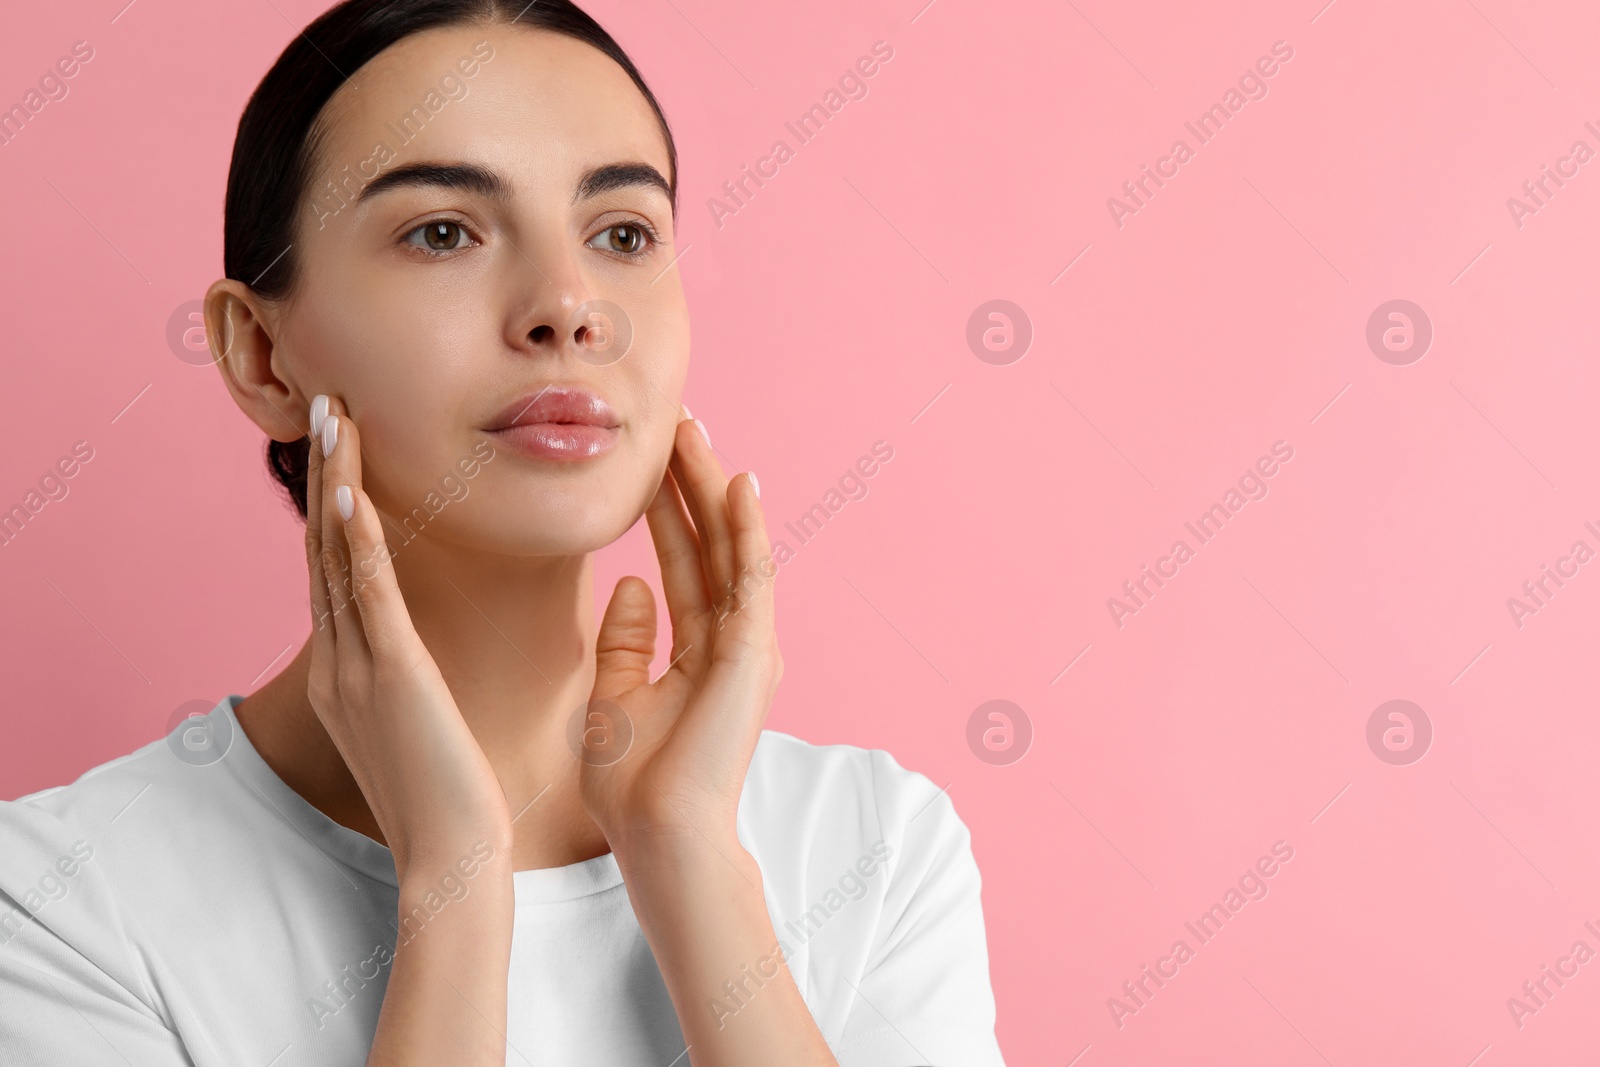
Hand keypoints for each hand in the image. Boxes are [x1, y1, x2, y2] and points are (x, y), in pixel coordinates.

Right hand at [304, 394, 512, 876]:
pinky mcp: (391, 679)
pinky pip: (368, 598)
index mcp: (349, 670)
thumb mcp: (418, 720)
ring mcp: (357, 669)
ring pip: (338, 557)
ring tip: (333, 418)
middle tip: (324, 401)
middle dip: (325, 473)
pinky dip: (355, 542)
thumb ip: (409, 674)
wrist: (452, 861)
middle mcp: (340, 661)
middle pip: (324, 547)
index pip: (337, 568)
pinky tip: (350, 493)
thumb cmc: (449, 796)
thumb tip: (418, 645)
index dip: (335, 500)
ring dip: (335, 483)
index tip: (342, 442)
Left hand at [578, 412, 779, 855]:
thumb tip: (630, 583)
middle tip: (676, 422)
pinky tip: (737, 482)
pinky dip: (745, 528)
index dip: (667, 509)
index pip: (683, 561)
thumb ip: (628, 639)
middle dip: (692, 483)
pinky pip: (751, 576)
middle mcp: (733, 640)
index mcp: (702, 650)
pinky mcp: (753, 651)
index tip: (650, 460)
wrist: (659, 835)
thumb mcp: (616, 694)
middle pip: (710, 544)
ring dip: (715, 488)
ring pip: (731, 548)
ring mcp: (748, 644)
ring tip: (694, 432)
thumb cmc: (636, 783)